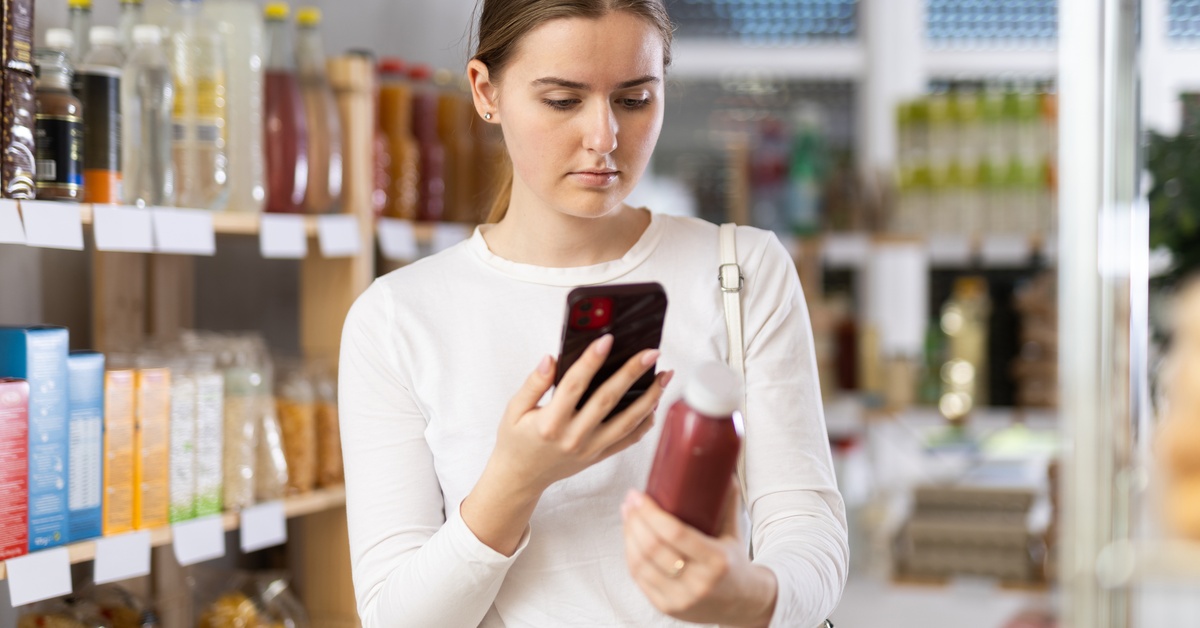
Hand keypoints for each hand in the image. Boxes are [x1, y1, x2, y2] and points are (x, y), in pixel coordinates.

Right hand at [489, 334, 671, 496]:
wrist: (520, 478)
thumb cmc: (516, 440)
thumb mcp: (514, 409)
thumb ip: (533, 384)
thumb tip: (551, 359)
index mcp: (549, 422)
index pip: (574, 385)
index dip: (591, 360)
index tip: (607, 339)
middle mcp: (573, 437)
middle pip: (608, 400)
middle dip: (632, 373)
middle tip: (652, 352)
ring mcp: (589, 449)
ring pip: (626, 422)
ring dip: (649, 397)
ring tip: (664, 376)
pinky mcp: (598, 456)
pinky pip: (628, 440)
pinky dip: (645, 423)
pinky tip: (655, 405)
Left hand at [621, 479, 777, 626]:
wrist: (742, 604)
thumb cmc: (734, 561)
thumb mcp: (734, 531)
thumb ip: (726, 499)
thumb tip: (721, 464)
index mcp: (717, 561)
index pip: (675, 534)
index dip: (651, 513)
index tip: (639, 495)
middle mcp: (698, 583)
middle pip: (653, 548)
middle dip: (635, 520)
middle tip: (630, 500)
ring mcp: (680, 599)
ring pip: (641, 563)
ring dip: (628, 535)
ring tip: (627, 514)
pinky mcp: (667, 608)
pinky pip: (639, 578)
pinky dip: (630, 554)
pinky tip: (630, 537)